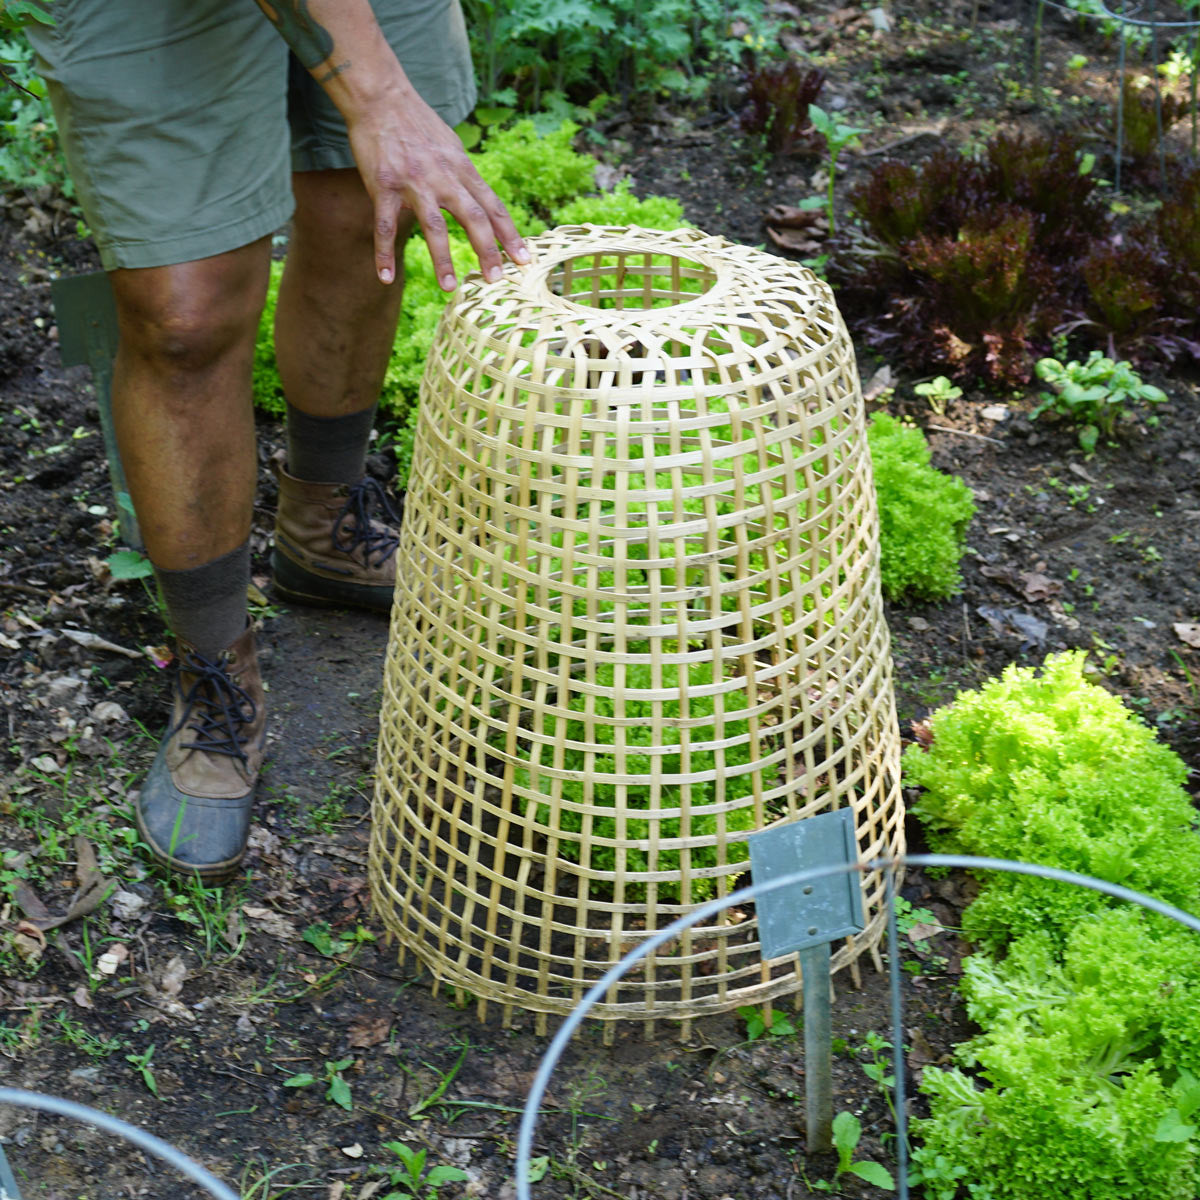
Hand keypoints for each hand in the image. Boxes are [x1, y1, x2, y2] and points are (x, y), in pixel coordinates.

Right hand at [345, 86, 527, 289]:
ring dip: (442, 258)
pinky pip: (384, 225)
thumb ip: (464, 177)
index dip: (509, 234)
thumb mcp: (451, 147)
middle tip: (497, 278)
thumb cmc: (417, 125)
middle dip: (487, 249)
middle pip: (472, 217)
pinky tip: (384, 277)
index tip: (524, 259)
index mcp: (462, 169)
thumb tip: (479, 203)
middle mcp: (443, 177)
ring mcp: (413, 182)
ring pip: (433, 225)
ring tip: (448, 286)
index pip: (493, 206)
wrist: (380, 97)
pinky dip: (383, 253)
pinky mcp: (383, 185)